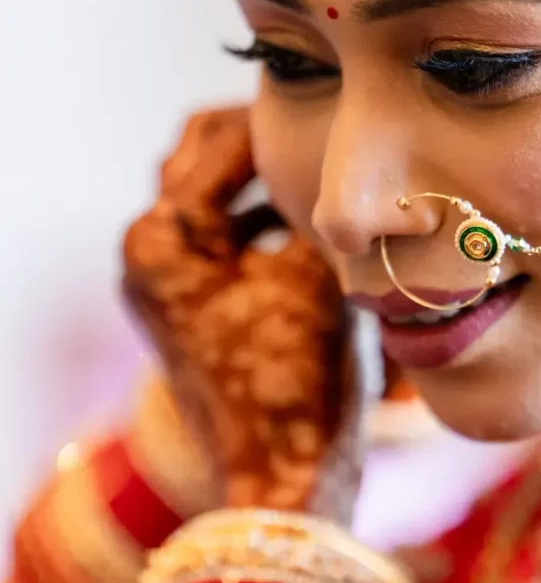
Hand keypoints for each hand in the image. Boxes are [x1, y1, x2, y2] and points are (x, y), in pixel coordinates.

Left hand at [123, 106, 374, 515]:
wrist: (285, 477)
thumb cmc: (300, 382)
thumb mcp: (320, 272)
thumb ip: (323, 200)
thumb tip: (349, 149)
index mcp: (163, 236)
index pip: (224, 136)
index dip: (290, 117)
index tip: (348, 105)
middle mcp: (148, 253)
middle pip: (202, 154)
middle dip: (266, 139)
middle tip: (333, 130)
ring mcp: (164, 284)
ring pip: (213, 194)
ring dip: (267, 180)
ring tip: (333, 175)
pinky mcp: (190, 309)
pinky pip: (224, 238)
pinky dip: (263, 223)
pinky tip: (320, 226)